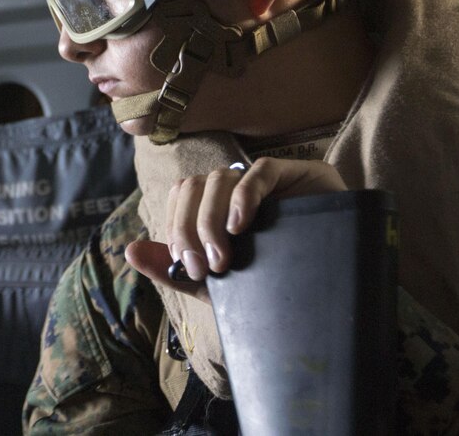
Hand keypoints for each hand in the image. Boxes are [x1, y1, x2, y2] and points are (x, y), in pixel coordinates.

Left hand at [125, 158, 345, 301]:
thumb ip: (173, 270)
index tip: (188, 267)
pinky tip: (241, 226)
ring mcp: (264, 179)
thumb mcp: (219, 282)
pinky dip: (244, 197)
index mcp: (215, 205)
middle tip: (203, 267)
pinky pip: (259, 172)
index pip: (180, 198)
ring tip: (224, 257)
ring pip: (220, 179)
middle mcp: (236, 187)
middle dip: (189, 228)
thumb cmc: (273, 280)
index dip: (175, 227)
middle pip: (194, 187)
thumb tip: (128, 251)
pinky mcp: (295, 173)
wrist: (330, 287)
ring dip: (212, 220)